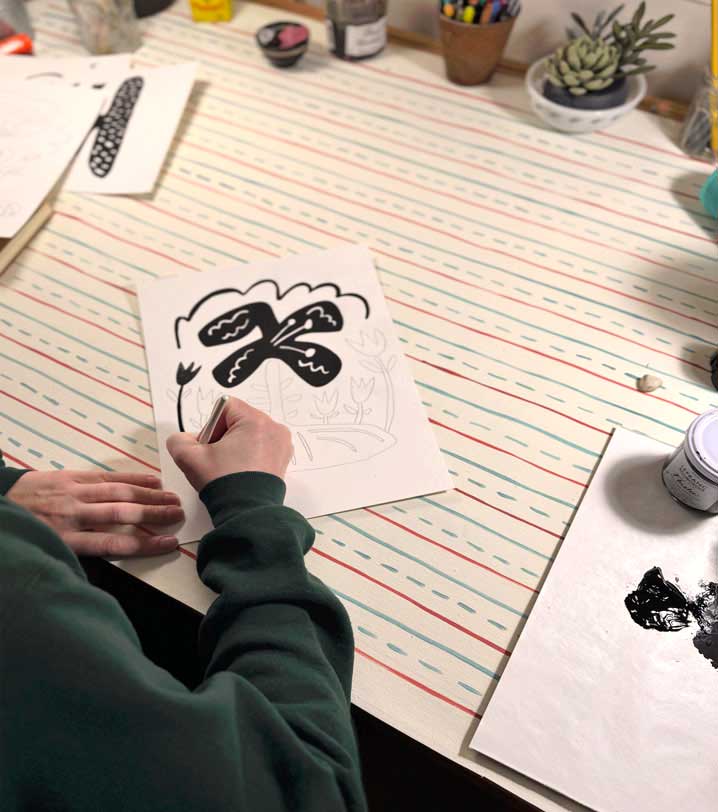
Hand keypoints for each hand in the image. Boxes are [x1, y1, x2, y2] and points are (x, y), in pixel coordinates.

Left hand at [6, 470, 182, 556]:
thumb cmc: (25, 533)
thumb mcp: (47, 551)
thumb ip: (79, 551)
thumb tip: (116, 551)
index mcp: (65, 539)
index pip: (114, 543)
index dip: (145, 544)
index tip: (169, 544)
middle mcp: (73, 514)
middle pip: (122, 514)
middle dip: (155, 515)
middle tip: (179, 516)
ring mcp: (74, 492)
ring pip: (119, 493)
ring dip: (150, 495)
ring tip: (173, 499)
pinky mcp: (72, 476)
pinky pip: (107, 476)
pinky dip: (132, 477)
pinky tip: (152, 479)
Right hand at [167, 398, 292, 491]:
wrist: (246, 512)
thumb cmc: (224, 483)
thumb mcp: (189, 458)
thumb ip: (178, 440)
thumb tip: (184, 439)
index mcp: (256, 421)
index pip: (226, 407)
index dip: (212, 426)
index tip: (210, 446)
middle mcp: (274, 428)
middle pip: (239, 420)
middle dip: (224, 437)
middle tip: (218, 459)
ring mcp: (282, 444)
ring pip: (250, 434)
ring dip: (236, 447)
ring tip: (230, 468)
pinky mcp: (283, 458)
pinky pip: (262, 447)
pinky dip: (250, 456)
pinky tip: (242, 472)